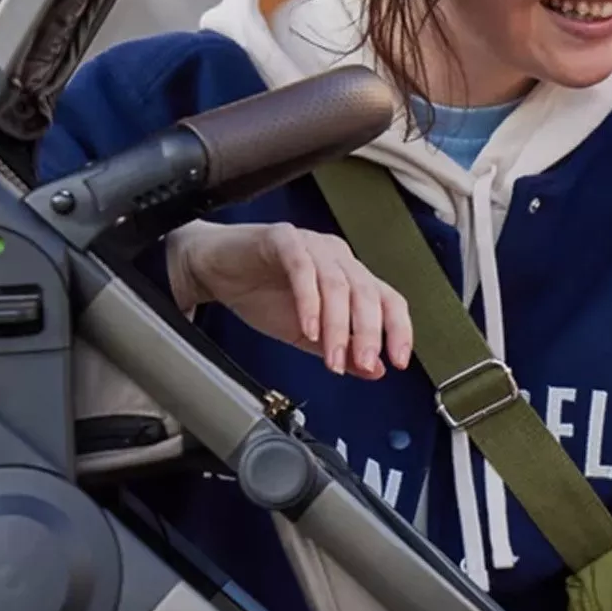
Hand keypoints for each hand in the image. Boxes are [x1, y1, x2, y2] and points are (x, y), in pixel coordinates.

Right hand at [165, 220, 412, 378]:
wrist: (213, 270)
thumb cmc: (258, 293)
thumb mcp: (306, 334)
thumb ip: (340, 349)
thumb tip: (375, 370)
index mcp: (349, 277)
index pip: (388, 300)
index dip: (398, 330)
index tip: (398, 361)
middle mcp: (337, 257)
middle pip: (367, 293)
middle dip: (367, 334)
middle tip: (361, 364)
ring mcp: (312, 245)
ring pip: (337, 284)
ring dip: (337, 325)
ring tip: (331, 357)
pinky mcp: (283, 240)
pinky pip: (302, 269)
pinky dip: (308, 302)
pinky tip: (307, 328)